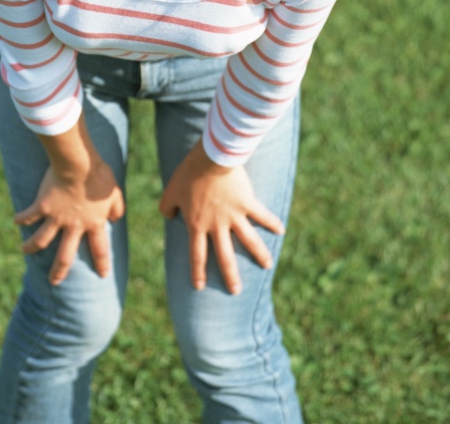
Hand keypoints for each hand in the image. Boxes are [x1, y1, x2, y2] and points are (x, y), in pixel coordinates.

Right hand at [14, 158, 124, 285]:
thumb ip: (117, 207)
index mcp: (93, 223)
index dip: (102, 263)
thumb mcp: (115, 192)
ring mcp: (56, 218)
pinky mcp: (42, 206)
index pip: (100, 249)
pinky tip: (16, 221)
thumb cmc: (98, 175)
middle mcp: (74, 226)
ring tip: (25, 251)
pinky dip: (22, 219)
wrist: (77, 165)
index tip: (103, 275)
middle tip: (54, 281)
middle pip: (65, 255)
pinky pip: (30, 216)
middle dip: (59, 271)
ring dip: (32, 247)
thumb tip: (117, 218)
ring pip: (42, 240)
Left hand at [159, 140, 284, 293]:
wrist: (210, 159)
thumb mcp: (170, 191)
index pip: (197, 254)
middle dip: (231, 275)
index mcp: (197, 224)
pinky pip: (262, 215)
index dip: (198, 271)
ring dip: (259, 254)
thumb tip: (168, 217)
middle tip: (236, 290)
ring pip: (249, 241)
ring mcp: (234, 215)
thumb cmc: (188, 174)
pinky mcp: (247, 202)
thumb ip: (166, 207)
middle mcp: (217, 225)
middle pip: (225, 256)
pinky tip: (282, 230)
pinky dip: (273, 222)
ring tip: (268, 266)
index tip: (200, 287)